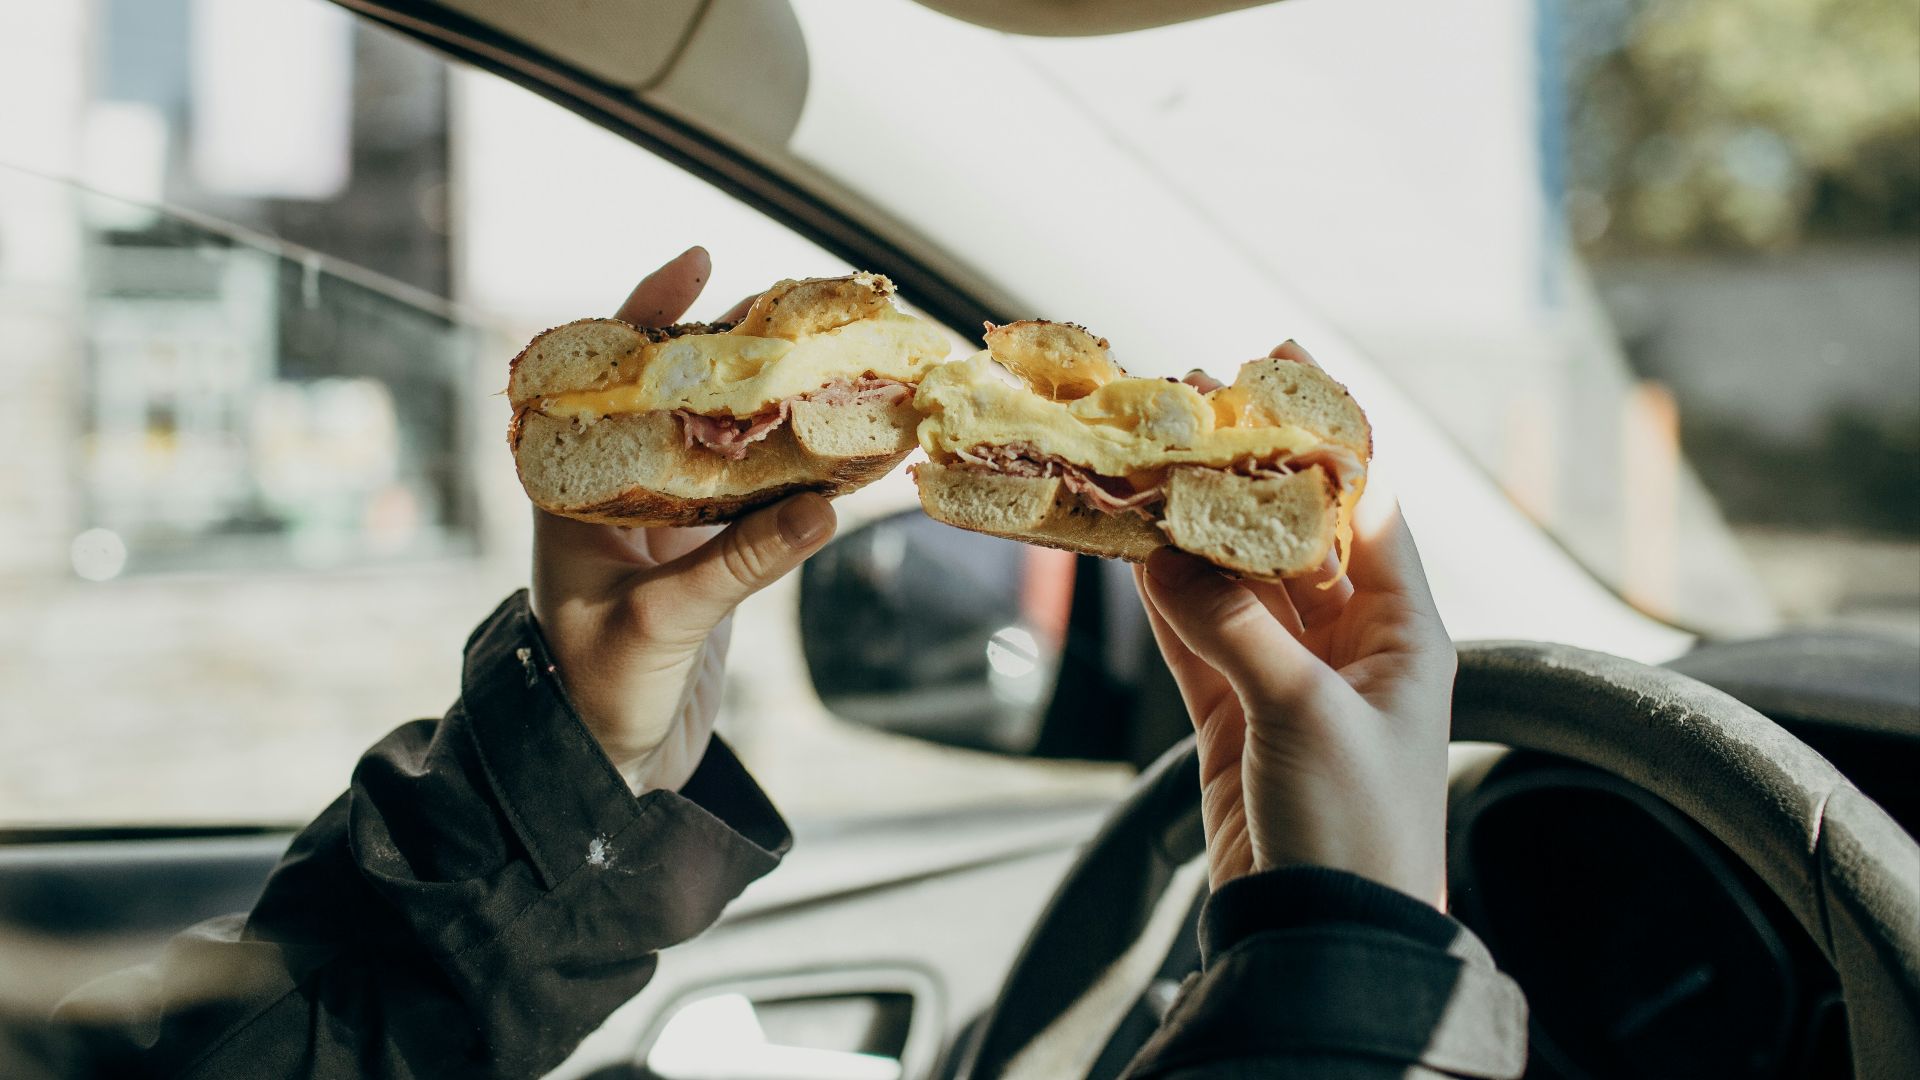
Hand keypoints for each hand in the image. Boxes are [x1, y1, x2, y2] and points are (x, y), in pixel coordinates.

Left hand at [529, 247, 836, 792]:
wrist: (603, 768)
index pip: (606, 376)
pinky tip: (845, 449)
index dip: (649, 312)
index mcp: (573, 489)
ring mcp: (666, 522)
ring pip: (725, 442)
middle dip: (736, 350)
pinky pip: (757, 498)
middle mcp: (617, 491)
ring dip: (775, 408)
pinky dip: (799, 473)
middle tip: (800, 309)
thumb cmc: (596, 692)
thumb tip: (825, 510)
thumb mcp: (662, 623)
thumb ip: (740, 565)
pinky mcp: (708, 558)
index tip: (698, 260)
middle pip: (678, 395)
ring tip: (834, 362)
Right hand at [1134, 346, 1455, 904]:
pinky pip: (1196, 636)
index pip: (1366, 506)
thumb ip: (1234, 629)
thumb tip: (1162, 553)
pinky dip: (1163, 596)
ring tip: (1144, 463)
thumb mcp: (1304, 716)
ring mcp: (1289, 679)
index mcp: (1405, 634)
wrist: (1326, 941)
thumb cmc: (1357, 831)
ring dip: (1190, 529)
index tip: (1280, 365)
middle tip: (1188, 407)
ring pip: (1232, 581)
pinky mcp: (1235, 718)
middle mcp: (1352, 646)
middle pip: (1290, 535)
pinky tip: (1132, 546)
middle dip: (1241, 474)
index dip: (1324, 434)